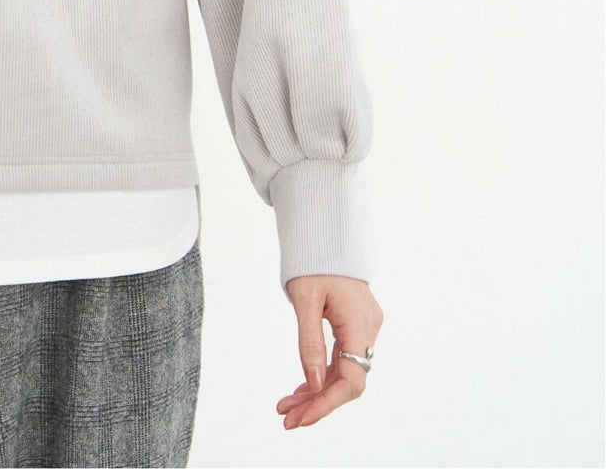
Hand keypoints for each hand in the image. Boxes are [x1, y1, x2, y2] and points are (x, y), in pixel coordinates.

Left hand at [278, 274, 382, 429]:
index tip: (300, 418)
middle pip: (347, 381)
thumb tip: (315, 384)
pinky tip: (303, 388)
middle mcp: (368, 330)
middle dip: (317, 402)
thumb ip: (310, 342)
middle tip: (285, 418)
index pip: (351, 379)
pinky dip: (323, 373)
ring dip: (317, 391)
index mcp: (359, 324)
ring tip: (287, 406)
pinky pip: (343, 358)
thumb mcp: (305, 300)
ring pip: (344, 372)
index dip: (326, 403)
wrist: (325, 235)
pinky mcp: (356, 325)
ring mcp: (364, 328)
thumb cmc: (313, 262)